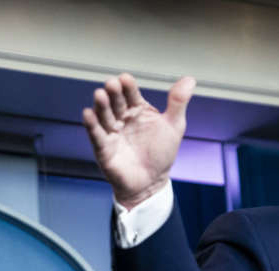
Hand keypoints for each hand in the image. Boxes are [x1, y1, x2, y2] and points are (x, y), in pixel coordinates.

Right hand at [82, 72, 195, 209]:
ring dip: (101, 105)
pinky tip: (88, 114)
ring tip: (100, 95)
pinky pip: (96, 135)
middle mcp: (123, 118)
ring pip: (104, 116)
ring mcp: (112, 133)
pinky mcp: (104, 149)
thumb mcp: (174, 126)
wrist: (152, 182)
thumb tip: (189, 79)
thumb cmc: (160, 154)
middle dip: (113, 93)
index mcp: (138, 110)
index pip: (131, 94)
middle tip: (112, 84)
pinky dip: (92, 125)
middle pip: (116, 102)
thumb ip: (178, 102)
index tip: (126, 79)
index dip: (128, 86)